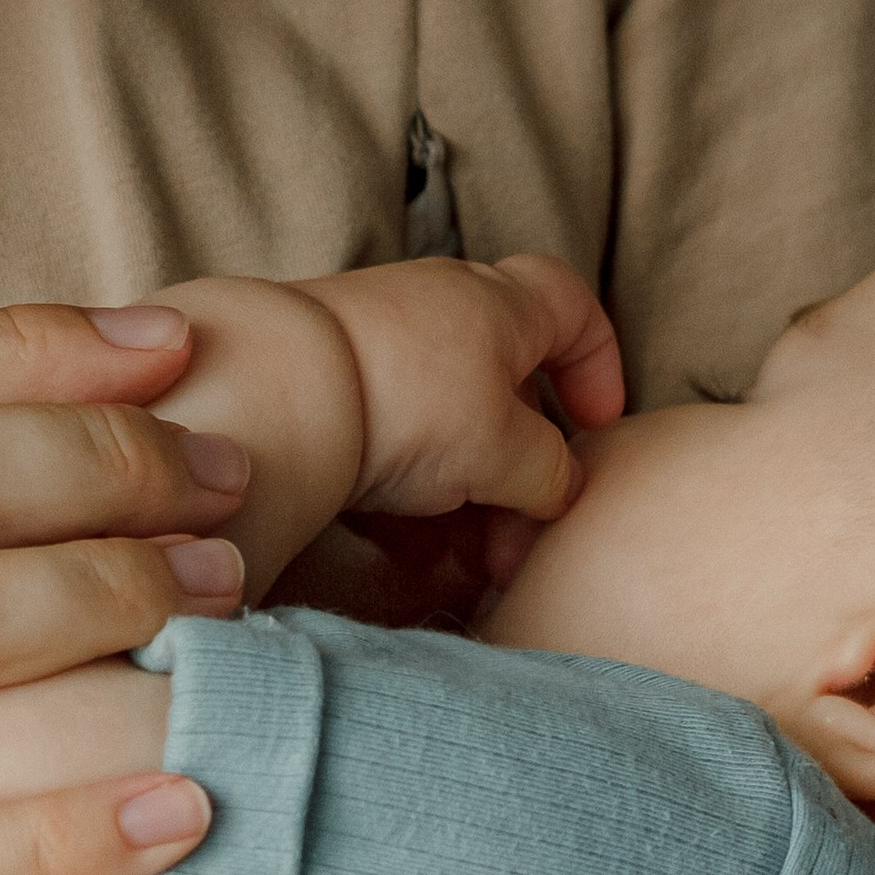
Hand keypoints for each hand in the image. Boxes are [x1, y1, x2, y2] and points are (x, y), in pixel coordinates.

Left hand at [301, 257, 625, 562]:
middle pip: (505, 392)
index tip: (597, 426)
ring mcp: (379, 350)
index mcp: (499, 305)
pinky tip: (410, 557)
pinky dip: (410, 499)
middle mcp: (439, 314)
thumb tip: (559, 490)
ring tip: (468, 569)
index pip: (571, 307)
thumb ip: (551, 473)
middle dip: (522, 473)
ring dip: (468, 501)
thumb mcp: (509, 451)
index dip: (597, 365)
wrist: (277, 391)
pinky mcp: (328, 389)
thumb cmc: (411, 402)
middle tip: (521, 543)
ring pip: (446, 431)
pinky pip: (389, 447)